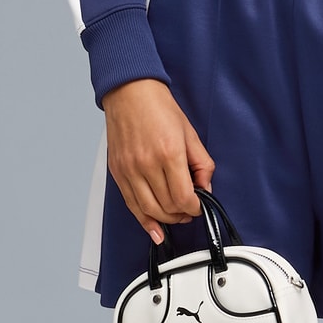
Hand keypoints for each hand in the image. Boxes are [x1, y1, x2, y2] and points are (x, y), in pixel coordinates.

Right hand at [103, 78, 214, 243]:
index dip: (195, 208)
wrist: (129, 92)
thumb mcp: (190, 133)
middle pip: (167, 207)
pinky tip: (154, 229)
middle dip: (182, 214)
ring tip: (176, 216)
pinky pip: (131, 205)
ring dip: (166, 219)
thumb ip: (202, 163)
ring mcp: (129, 170)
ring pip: (149, 210)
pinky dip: (144, 220)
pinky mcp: (118, 173)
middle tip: (190, 211)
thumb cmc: (158, 108)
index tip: (199, 206)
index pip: (184, 197)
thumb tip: (205, 188)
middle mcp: (147, 164)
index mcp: (169, 153)